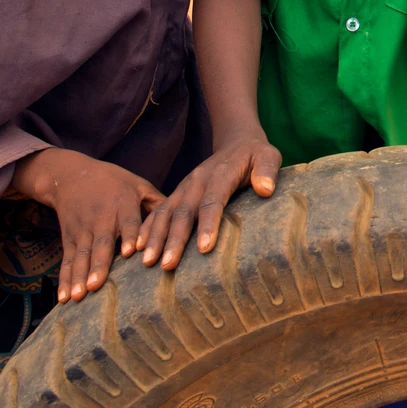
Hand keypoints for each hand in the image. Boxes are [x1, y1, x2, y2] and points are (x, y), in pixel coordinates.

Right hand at [13, 148, 161, 302]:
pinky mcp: (70, 239)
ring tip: (78, 297)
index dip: (129, 235)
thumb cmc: (114, 182)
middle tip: (96, 285)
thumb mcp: (137, 185)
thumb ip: (158, 204)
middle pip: (100, 244)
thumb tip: (186, 222)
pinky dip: (64, 280)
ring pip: (81, 255)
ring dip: (79, 277)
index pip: (128, 221)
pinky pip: (67, 261)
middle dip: (98, 265)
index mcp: (122, 203)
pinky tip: (63, 298)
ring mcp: (83, 230)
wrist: (71, 175)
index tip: (131, 252)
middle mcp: (101, 218)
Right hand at [137, 134, 279, 269]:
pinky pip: (157, 211)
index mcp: (220, 174)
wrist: (236, 142)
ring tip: (149, 262)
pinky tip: (137, 248)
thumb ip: (268, 170)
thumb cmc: (256, 155)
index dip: (209, 224)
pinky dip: (146, 228)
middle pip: (184, 212)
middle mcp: (197, 181)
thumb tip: (265, 189)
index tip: (205, 248)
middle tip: (167, 265)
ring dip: (156, 237)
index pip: (213, 201)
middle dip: (174, 239)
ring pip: (166, 213)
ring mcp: (184, 187)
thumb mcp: (269, 156)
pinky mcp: (177, 193)